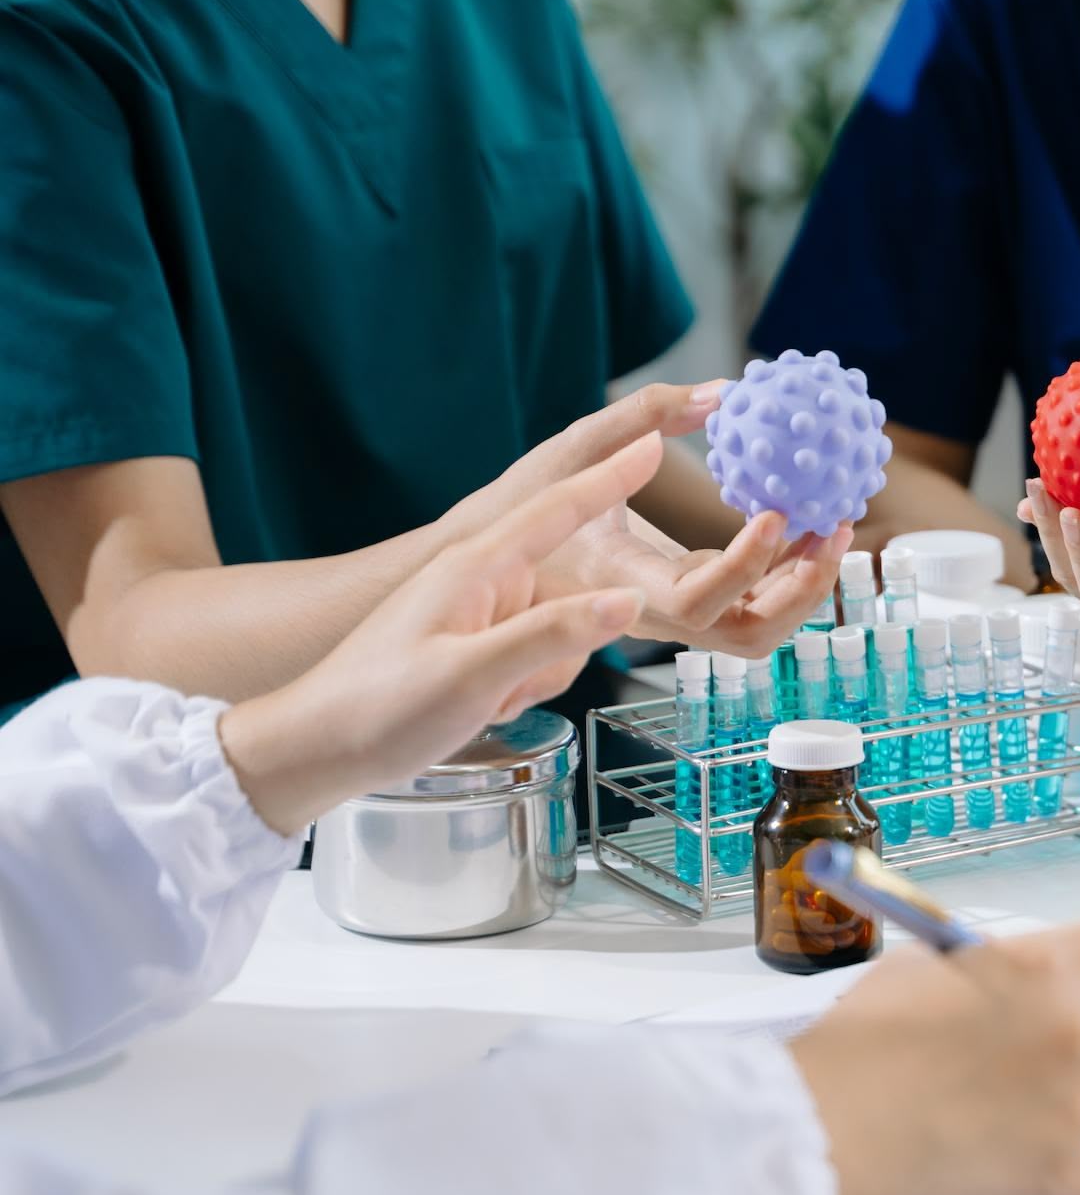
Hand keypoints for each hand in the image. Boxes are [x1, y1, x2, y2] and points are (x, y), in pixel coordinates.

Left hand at [220, 435, 659, 833]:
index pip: (558, 511)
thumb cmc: (376, 709)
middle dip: (557, 651)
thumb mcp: (474, 675)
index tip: (651, 445)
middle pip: (570, 596)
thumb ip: (554, 635)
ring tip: (479, 703)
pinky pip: (532, 661)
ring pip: (556, 637)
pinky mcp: (473, 645)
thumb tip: (626, 600)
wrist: (313, 750)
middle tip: (506, 689)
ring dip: (533, 679)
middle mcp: (479, 583)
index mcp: (476, 568)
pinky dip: (519, 689)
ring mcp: (476, 615)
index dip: (610, 480)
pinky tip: (477, 709)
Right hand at [456, 383, 850, 656]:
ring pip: (755, 628)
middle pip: (748, 635)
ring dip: (803, 584)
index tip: (777, 514)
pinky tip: (803, 519)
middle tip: (836, 526)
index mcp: (624, 587)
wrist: (488, 559)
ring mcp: (674, 615)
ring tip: (832, 522)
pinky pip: (746, 601)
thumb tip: (724, 390)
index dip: (747, 568)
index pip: (699, 601)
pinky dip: (783, 571)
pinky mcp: (684, 601)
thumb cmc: (519, 506)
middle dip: (802, 591)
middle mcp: (655, 615)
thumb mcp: (572, 447)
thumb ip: (645, 416)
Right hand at [786, 913, 1079, 1194]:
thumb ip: (999, 968)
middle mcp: (1076, 1028)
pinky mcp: (1062, 1175)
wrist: (823, 1128)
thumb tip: (1040, 977)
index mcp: (1044, 966)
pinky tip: (1050, 1169)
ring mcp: (1076, 1106)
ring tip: (1066, 1110)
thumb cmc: (859, 1044)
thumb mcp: (927, 967)